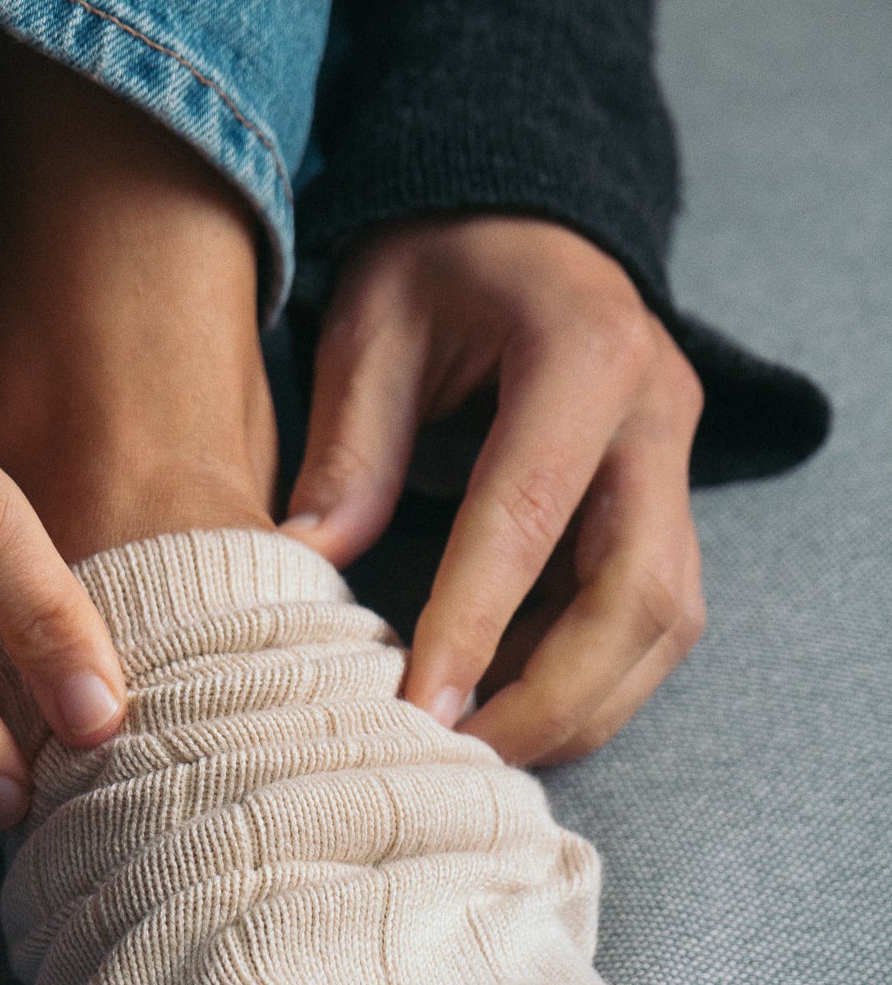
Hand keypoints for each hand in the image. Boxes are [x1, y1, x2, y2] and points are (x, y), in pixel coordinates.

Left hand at [281, 216, 705, 765]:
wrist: (527, 222)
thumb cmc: (439, 261)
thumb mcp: (373, 325)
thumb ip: (349, 446)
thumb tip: (306, 571)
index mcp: (584, 353)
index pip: (530, 516)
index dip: (476, 625)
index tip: (419, 712)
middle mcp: (657, 416)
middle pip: (640, 595)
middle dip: (555, 698)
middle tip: (459, 762)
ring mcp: (677, 466)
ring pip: (663, 624)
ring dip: (579, 705)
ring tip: (476, 750)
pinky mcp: (669, 506)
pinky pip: (647, 620)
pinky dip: (584, 679)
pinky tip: (504, 703)